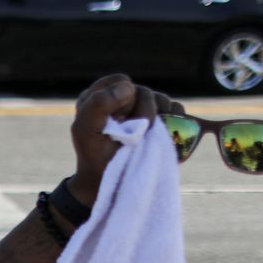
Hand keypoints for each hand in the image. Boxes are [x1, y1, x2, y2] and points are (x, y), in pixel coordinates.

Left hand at [67, 74, 179, 206]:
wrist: (108, 182)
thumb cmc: (93, 155)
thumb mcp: (85, 129)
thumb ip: (99, 103)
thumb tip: (130, 86)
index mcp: (102, 96)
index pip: (121, 81)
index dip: (123, 98)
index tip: (118, 119)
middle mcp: (122, 100)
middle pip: (144, 92)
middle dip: (144, 111)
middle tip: (136, 132)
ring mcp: (143, 112)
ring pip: (162, 100)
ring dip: (160, 117)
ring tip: (149, 135)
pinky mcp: (160, 123)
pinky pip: (177, 111)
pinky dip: (176, 119)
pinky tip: (164, 133)